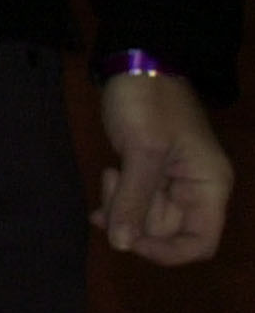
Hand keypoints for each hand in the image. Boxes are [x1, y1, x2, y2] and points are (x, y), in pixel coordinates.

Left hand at [95, 70, 232, 263]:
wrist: (135, 60)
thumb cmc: (149, 102)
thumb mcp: (143, 150)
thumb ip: (133, 199)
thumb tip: (122, 246)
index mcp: (209, 187)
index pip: (200, 243)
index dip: (167, 252)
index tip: (130, 240)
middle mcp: (195, 189)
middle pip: (167, 232)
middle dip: (134, 220)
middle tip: (109, 189)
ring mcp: (172, 180)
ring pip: (147, 217)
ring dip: (122, 208)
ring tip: (107, 175)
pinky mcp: (148, 169)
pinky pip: (135, 199)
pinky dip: (118, 199)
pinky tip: (102, 189)